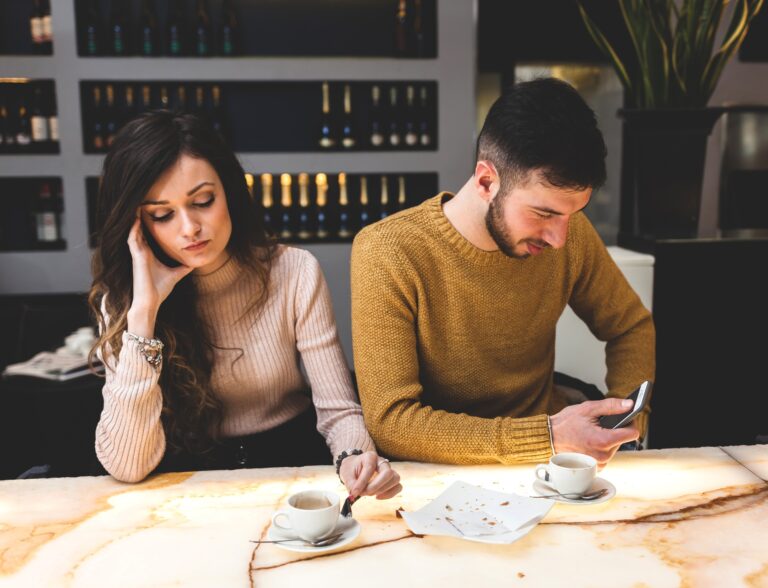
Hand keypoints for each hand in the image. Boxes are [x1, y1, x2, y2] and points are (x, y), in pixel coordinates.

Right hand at [127, 217, 192, 335]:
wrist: (151, 302)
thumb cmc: (160, 290)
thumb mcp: (175, 275)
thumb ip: (182, 268)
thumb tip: (193, 264)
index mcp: (149, 255)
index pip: (147, 236)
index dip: (148, 225)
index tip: (154, 213)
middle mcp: (141, 253)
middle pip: (140, 231)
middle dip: (141, 219)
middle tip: (144, 204)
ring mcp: (137, 255)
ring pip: (134, 233)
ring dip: (136, 221)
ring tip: (139, 207)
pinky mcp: (136, 258)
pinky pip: (132, 240)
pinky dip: (134, 230)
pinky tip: (137, 220)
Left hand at [339, 451, 401, 499]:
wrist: (354, 468)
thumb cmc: (352, 469)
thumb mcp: (347, 474)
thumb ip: (351, 484)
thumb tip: (355, 494)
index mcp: (370, 456)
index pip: (370, 468)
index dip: (362, 482)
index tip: (354, 492)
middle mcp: (382, 462)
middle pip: (388, 473)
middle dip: (376, 486)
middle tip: (365, 493)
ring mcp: (389, 470)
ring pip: (395, 479)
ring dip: (383, 490)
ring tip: (371, 494)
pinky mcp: (391, 479)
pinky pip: (398, 486)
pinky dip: (390, 494)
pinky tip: (378, 496)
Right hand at [550, 397, 639, 468]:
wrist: (549, 438)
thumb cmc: (566, 423)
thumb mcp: (588, 408)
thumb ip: (611, 406)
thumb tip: (629, 405)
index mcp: (603, 441)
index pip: (632, 433)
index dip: (629, 422)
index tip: (622, 418)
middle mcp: (603, 456)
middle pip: (623, 440)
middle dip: (615, 430)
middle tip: (598, 425)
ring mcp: (600, 464)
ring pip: (615, 447)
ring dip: (608, 439)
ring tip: (592, 433)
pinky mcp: (597, 467)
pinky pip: (607, 454)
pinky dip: (602, 447)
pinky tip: (590, 442)